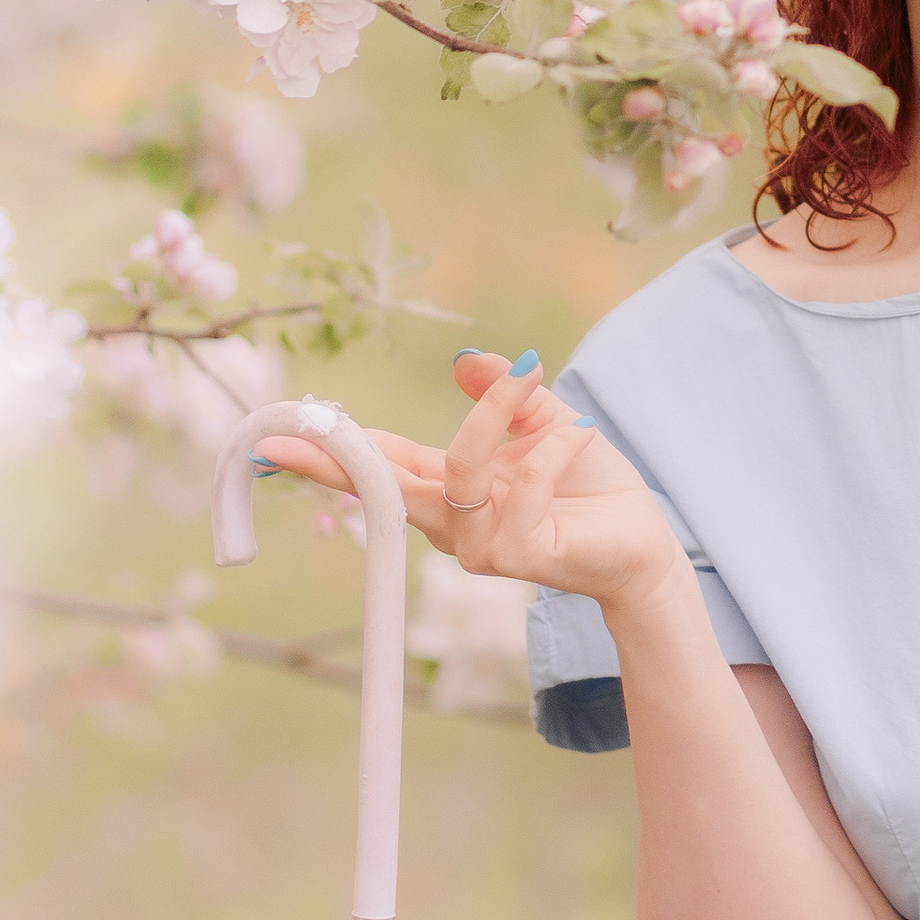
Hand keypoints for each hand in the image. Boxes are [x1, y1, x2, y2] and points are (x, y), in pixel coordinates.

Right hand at [255, 350, 683, 617]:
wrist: (641, 539)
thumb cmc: (589, 483)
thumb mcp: (544, 421)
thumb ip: (503, 393)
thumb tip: (462, 362)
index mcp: (447, 489)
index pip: (379, 466)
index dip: (331, 449)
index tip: (277, 434)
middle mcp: (452, 523)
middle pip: (382, 488)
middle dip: (337, 461)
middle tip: (289, 436)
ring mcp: (480, 546)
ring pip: (455, 476)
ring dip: (490, 420)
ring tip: (533, 381)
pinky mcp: (520, 556)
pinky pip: (519, 490)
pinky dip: (550, 449)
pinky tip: (581, 433)